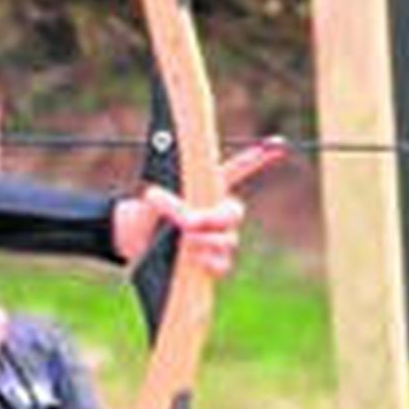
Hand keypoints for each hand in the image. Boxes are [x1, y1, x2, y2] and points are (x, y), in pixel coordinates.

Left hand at [109, 140, 284, 273]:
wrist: (132, 244)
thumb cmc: (144, 217)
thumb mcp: (151, 203)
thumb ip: (166, 202)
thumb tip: (172, 210)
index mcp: (206, 190)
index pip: (237, 171)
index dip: (255, 159)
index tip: (276, 145)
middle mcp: (217, 214)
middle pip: (233, 213)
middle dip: (212, 218)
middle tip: (188, 223)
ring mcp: (218, 239)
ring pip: (228, 239)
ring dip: (206, 240)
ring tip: (184, 240)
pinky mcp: (212, 263)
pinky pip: (221, 263)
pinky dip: (210, 260)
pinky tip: (196, 258)